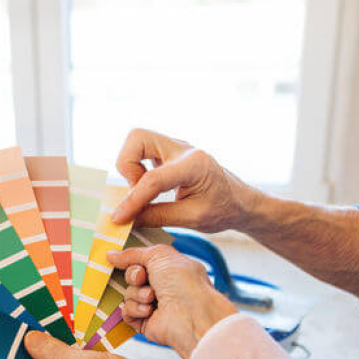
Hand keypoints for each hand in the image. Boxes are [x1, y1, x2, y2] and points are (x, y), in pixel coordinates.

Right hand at [108, 244, 236, 358]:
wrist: (190, 314)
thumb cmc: (183, 282)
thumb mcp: (159, 255)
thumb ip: (133, 253)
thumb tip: (111, 255)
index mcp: (169, 269)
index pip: (142, 262)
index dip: (134, 261)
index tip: (134, 261)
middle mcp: (162, 287)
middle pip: (132, 277)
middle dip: (134, 276)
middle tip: (143, 279)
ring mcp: (154, 305)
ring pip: (128, 294)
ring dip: (137, 294)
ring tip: (152, 298)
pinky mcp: (145, 322)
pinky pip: (126, 312)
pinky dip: (135, 309)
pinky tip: (149, 311)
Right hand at [111, 128, 262, 231]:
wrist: (239, 201)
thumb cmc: (222, 209)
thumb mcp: (192, 219)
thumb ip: (157, 217)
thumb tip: (127, 220)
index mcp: (194, 164)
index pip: (153, 179)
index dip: (132, 200)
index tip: (119, 218)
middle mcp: (183, 148)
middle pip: (137, 138)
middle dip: (127, 166)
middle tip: (136, 191)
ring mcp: (175, 147)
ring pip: (136, 140)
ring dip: (130, 166)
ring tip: (143, 191)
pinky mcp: (168, 152)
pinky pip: (142, 150)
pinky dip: (136, 168)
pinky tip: (148, 189)